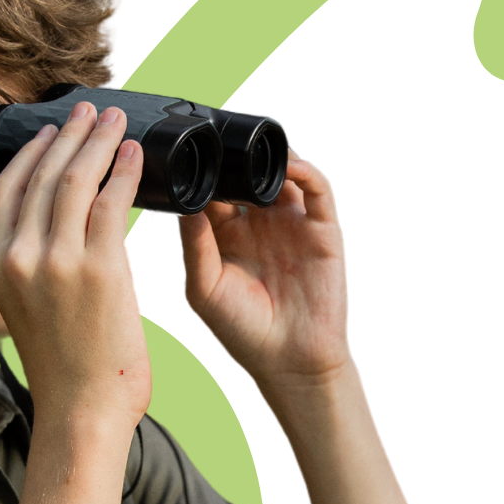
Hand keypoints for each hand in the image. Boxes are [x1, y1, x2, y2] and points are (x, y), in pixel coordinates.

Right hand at [0, 101, 151, 431]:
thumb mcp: (26, 305)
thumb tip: (61, 217)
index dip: (30, 152)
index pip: (6, 189)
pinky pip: (112, 203)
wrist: (82, 411)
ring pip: (76, 180)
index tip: (50, 129)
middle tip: (88, 111)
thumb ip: (34, 261)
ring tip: (113, 121)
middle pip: (41, 175)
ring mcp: (57, 262)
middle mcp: (18, 257)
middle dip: (68, 134)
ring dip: (97, 142)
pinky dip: (124, 172)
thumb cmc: (64, 366)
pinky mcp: (99, 270)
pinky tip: (134, 155)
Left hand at [176, 150, 353, 390]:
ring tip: (254, 149)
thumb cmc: (242, 331)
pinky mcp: (321, 229)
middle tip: (220, 141)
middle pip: (245, 176)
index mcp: (225, 237)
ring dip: (269, 157)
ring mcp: (290, 224)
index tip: (189, 156)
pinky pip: (316, 188)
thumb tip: (183, 202)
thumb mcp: (204, 287)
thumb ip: (195, 242)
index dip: (202, 173)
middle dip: (234, 157)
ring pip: (281, 174)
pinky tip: (287, 165)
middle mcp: (258, 225)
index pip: (212, 192)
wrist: (290, 361)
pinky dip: (304, 169)